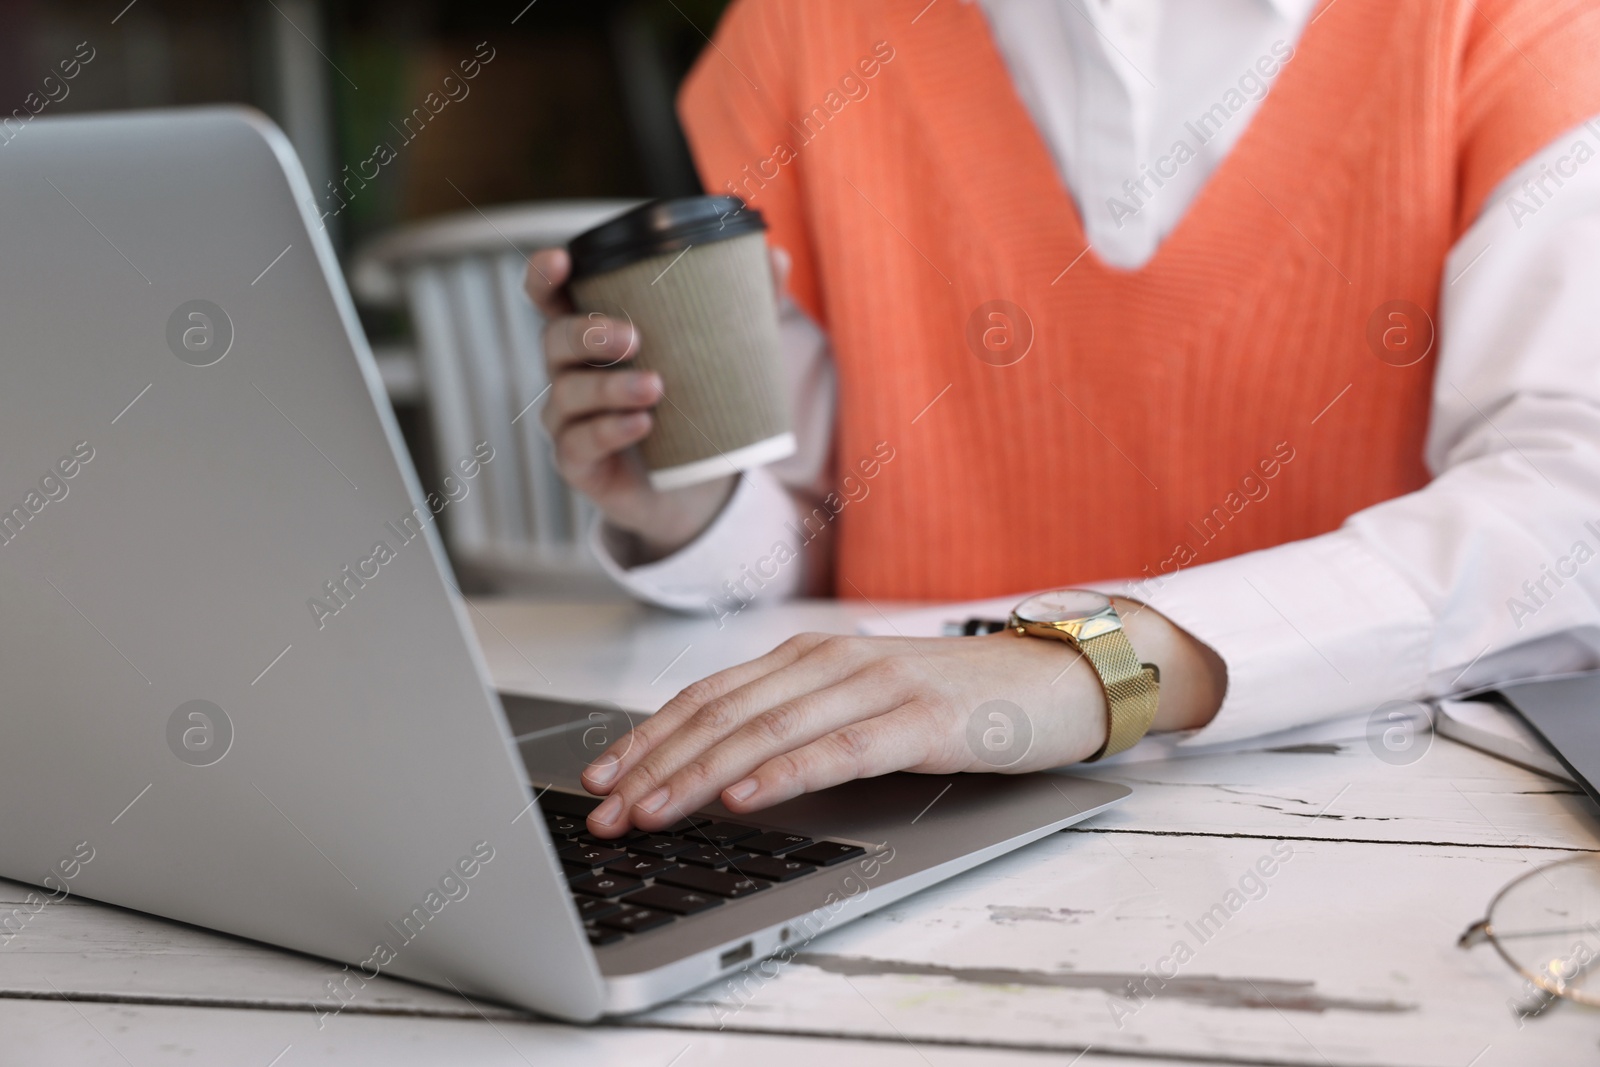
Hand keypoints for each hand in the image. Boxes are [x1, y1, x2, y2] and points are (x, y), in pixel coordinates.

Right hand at [523, 245, 788, 560]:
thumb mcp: (721, 354)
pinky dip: (608, 431)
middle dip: (588, 334)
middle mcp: (571, 373)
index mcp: (593, 336)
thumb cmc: (693, 404)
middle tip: (634, 338)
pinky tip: (642, 424)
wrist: (693, 484)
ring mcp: (569, 419)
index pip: (551, 298)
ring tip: (655, 388)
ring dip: (608, 387)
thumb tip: (776, 257)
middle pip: (554, 340)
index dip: (545, 276)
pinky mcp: (578, 463)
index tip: (563, 261)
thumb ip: (745, 306)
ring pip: (566, 394)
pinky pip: (577, 444)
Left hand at [579, 598, 1225, 836]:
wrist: (1059, 678)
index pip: (709, 696)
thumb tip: (719, 767)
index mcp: (810, 655)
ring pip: (767, 731)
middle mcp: (833, 661)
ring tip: (650, 812)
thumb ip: (800, 718)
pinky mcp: (922, 719)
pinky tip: (744, 799)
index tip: (599, 779)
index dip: (647, 737)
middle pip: (723, 714)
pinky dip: (785, 774)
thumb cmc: (959, 697)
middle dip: (655, 765)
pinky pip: (838, 749)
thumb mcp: (865, 701)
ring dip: (698, 775)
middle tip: (605, 812)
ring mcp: (877, 685)